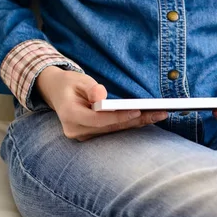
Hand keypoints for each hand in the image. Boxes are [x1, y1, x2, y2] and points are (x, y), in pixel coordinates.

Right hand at [35, 66, 167, 140]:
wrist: (56, 93)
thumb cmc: (69, 84)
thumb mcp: (78, 80)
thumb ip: (91, 88)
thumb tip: (101, 97)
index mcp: (69, 116)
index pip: (97, 119)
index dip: (118, 116)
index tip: (138, 110)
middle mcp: (75, 131)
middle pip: (110, 127)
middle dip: (135, 120)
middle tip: (160, 113)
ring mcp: (82, 136)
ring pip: (113, 130)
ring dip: (136, 123)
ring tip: (159, 115)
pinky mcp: (90, 136)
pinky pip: (112, 131)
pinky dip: (129, 123)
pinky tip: (147, 118)